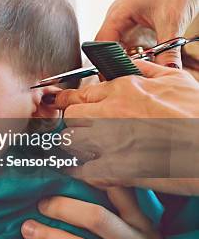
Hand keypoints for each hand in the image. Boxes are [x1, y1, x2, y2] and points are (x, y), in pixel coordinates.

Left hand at [21, 188, 165, 238]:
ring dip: (49, 237)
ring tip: (28, 229)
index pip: (119, 192)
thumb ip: (123, 207)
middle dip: (63, 208)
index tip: (66, 169)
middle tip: (40, 204)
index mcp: (140, 225)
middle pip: (95, 217)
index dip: (93, 177)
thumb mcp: (144, 230)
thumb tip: (87, 176)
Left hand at [46, 60, 198, 194]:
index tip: (61, 107)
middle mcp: (112, 112)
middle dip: (74, 125)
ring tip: (91, 152)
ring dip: (78, 148)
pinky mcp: (117, 169)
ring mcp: (112, 141)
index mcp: (124, 90)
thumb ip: (147, 72)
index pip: (80, 94)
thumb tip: (131, 65)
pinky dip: (87, 173)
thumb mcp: (177, 81)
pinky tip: (95, 173)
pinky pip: (86, 171)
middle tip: (82, 133)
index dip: (69, 103)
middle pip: (71, 117)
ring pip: (73, 143)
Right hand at [95, 0, 198, 66]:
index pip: (101, 43)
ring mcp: (129, 19)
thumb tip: (167, 71)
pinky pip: (134, 42)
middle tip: (128, 76)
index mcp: (118, 12)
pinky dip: (141, 52)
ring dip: (131, 58)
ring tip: (140, 68)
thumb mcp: (172, 22)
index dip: (104, 61)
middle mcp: (119, 16)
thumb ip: (167, 50)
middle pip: (109, 47)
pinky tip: (150, 58)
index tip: (111, 77)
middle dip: (118, 62)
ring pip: (122, 46)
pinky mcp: (140, 22)